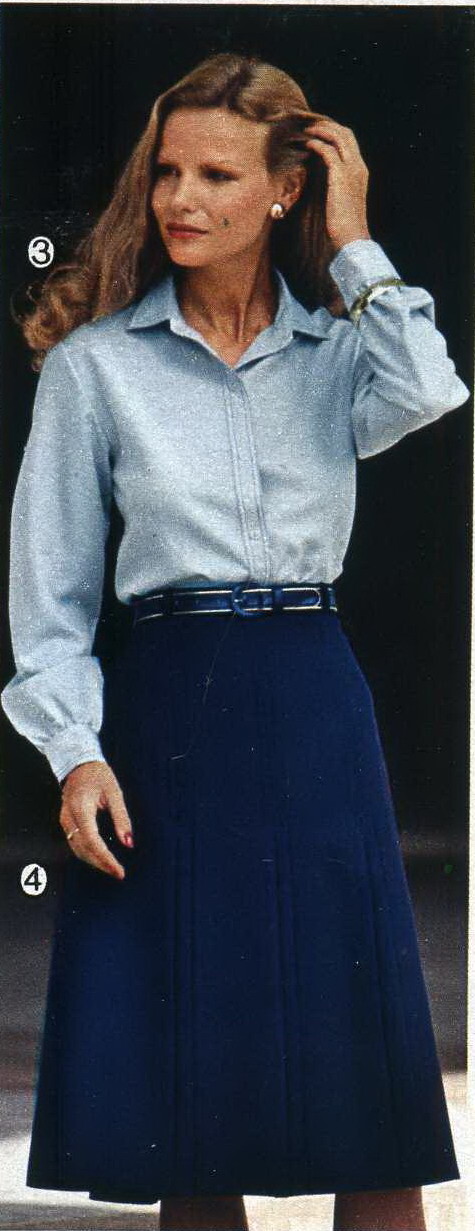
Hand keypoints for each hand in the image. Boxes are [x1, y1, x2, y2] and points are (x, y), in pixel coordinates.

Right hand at [59, 760, 133, 879]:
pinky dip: (88, 854)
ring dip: (94, 862)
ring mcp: (64, 820)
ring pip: (77, 849)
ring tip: (112, 868)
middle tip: (119, 873)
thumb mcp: (115, 793)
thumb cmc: (99, 775)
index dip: (105, 858)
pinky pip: (75, 843)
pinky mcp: (65, 822)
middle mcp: (69, 817)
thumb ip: (122, 818)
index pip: (92, 841)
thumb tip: (129, 843)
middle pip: (83, 849)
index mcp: (81, 808)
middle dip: (101, 864)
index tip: (119, 870)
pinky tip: (100, 858)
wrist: (78, 763)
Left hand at [302, 115, 369, 254]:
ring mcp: (351, 169)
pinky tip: (306, 145)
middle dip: (327, 126)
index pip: (349, 142)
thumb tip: (320, 181)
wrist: (351, 239)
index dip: (333, 133)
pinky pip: (328, 151)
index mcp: (360, 171)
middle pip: (345, 133)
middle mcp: (359, 166)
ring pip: (338, 137)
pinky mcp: (340, 176)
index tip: (318, 132)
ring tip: (305, 131)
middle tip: (309, 126)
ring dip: (320, 130)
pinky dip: (317, 144)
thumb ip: (334, 186)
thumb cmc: (343, 226)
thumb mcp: (340, 201)